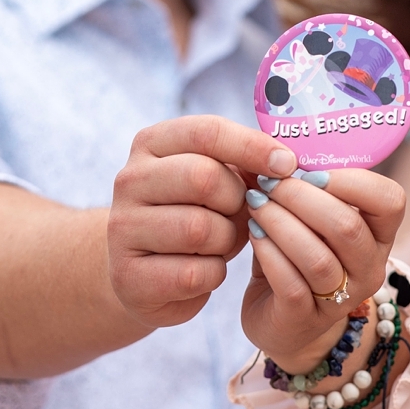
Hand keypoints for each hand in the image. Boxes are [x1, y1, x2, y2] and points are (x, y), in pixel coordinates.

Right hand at [108, 116, 297, 327]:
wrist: (142, 273)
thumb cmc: (191, 215)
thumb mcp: (213, 181)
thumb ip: (242, 164)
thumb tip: (284, 163)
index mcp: (151, 144)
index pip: (206, 132)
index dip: (252, 146)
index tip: (286, 164)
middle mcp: (129, 180)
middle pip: (203, 178)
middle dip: (236, 200)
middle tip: (240, 213)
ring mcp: (123, 228)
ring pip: (200, 229)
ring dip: (226, 240)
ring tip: (220, 243)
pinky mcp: (130, 276)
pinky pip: (195, 273)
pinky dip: (213, 274)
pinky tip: (204, 269)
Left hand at [241, 169, 405, 372]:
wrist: (282, 320)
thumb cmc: (295, 255)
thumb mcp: (305, 217)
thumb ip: (296, 184)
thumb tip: (266, 146)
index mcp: (378, 234)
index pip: (390, 200)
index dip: (350, 180)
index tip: (307, 170)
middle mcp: (370, 267)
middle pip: (346, 226)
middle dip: (300, 197)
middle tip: (267, 183)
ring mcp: (342, 298)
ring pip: (317, 257)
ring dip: (280, 223)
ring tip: (254, 205)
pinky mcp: (306, 318)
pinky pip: (291, 283)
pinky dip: (269, 253)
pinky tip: (253, 235)